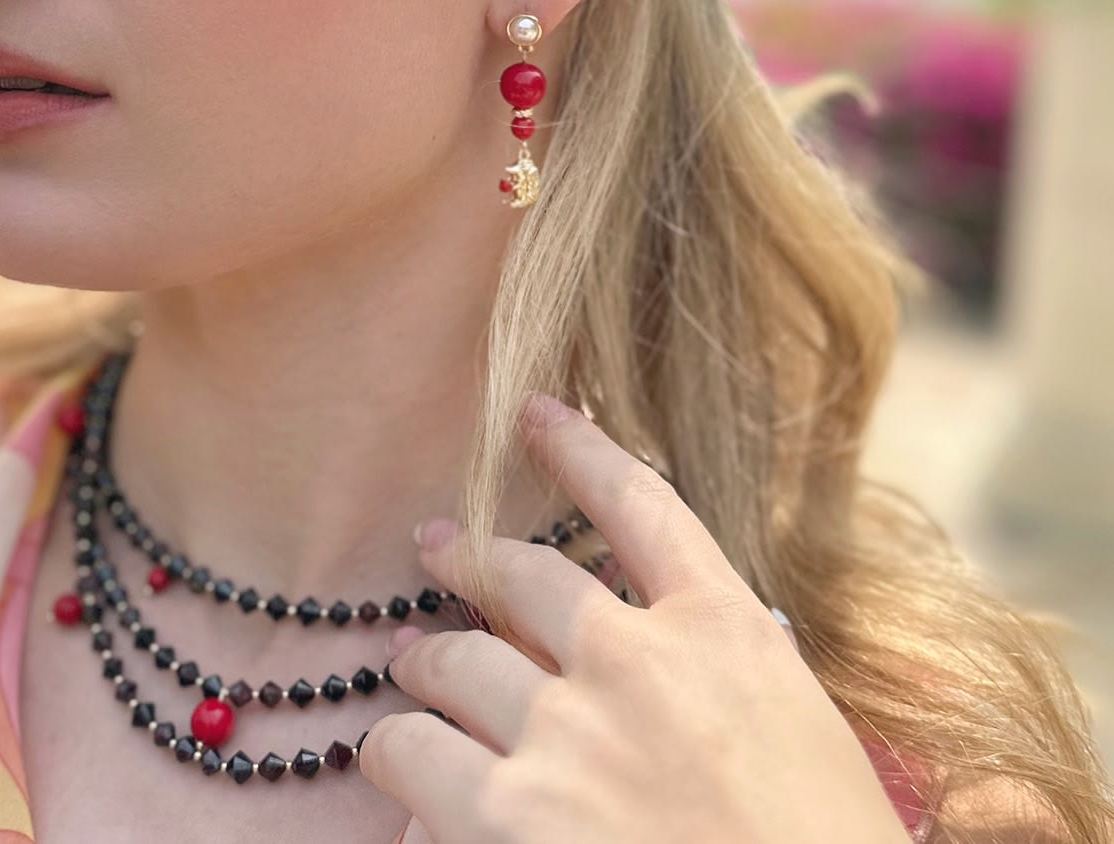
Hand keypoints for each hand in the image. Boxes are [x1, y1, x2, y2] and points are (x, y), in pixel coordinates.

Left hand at [358, 393, 910, 843]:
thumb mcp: (812, 748)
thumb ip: (741, 683)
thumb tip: (696, 648)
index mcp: (727, 639)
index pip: (640, 507)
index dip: (579, 450)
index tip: (534, 413)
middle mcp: (635, 666)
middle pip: (519, 576)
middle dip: (464, 557)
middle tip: (433, 549)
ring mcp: (564, 738)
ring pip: (450, 665)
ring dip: (420, 669)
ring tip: (402, 673)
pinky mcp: (503, 820)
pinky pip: (413, 764)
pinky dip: (405, 775)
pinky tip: (404, 788)